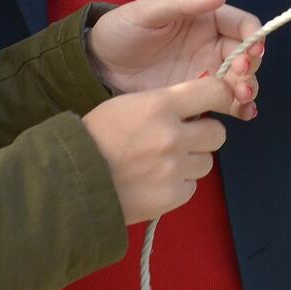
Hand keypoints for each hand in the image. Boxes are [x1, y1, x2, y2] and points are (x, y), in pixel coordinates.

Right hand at [82, 67, 258, 225]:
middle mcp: (173, 136)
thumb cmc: (94, 138)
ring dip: (189, 163)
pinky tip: (154, 183)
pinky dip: (177, 186)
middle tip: (181, 140)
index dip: (220, 97)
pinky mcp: (172, 196)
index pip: (214, 92)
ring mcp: (174, 168)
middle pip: (217, 133)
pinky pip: (191, 188)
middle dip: (203, 137)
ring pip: (206, 163)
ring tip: (160, 164)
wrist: (69, 181)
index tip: (217, 103)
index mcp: (160, 106)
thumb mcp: (127, 105)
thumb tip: (194, 109)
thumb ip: (164, 104)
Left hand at [88, 0, 267, 94]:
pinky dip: (239, 108)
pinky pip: (225, 102)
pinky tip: (242, 112)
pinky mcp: (196, 96)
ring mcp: (206, 72)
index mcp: (205, 19)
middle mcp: (211, 45)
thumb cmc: (121, 30)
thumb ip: (184, 3)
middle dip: (250, 66)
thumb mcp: (148, 11)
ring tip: (239, 97)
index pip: (242, 24)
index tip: (252, 50)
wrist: (98, 66)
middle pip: (246, 55)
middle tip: (239, 77)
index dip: (253, 36)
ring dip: (247, 88)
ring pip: (240, 80)